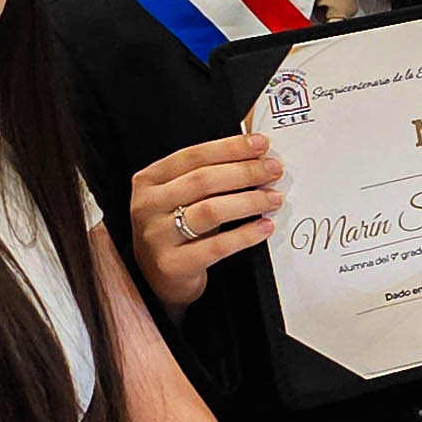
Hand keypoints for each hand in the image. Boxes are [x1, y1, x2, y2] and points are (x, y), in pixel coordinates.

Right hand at [129, 133, 282, 314]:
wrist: (158, 276)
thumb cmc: (176, 229)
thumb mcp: (182, 197)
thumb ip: (208, 177)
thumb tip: (256, 157)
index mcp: (149, 180)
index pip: (193, 156)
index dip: (230, 148)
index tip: (261, 144)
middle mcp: (148, 205)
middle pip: (203, 180)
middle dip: (245, 172)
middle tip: (274, 170)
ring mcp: (157, 236)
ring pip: (210, 211)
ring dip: (249, 201)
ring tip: (274, 198)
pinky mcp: (172, 264)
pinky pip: (216, 246)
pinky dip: (245, 235)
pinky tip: (265, 227)